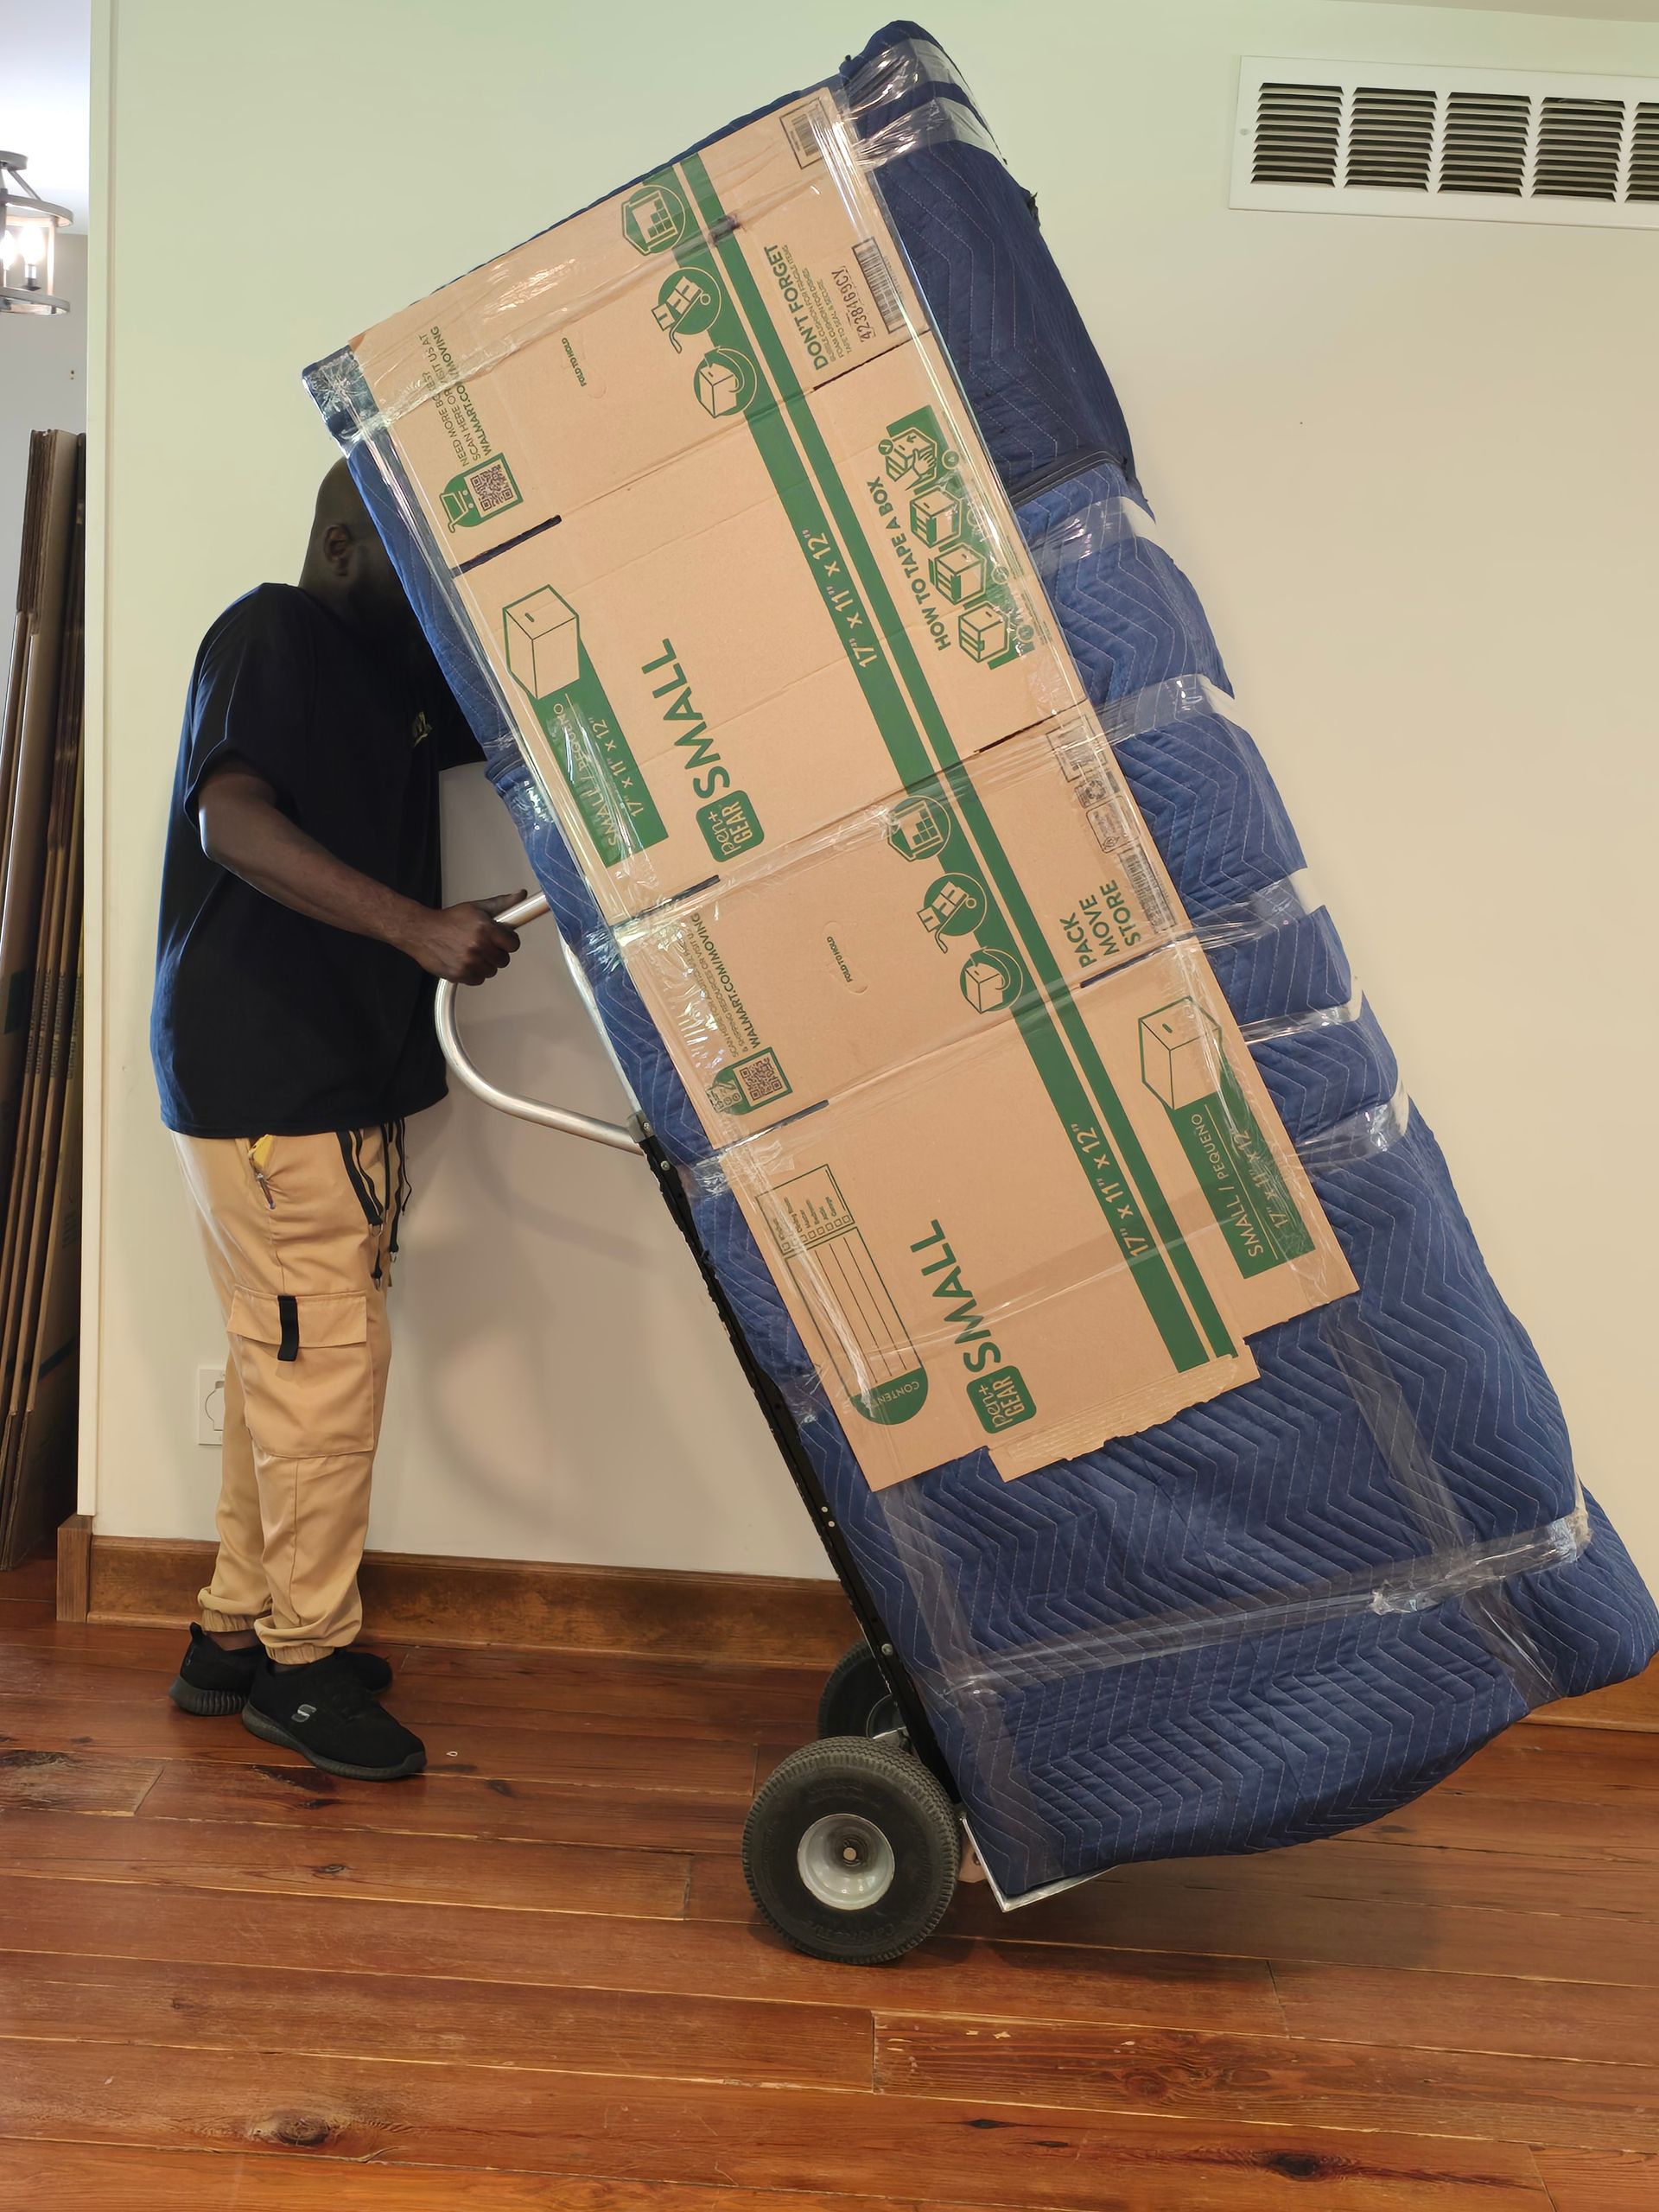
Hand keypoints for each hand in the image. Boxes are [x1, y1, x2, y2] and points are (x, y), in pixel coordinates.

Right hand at [405, 892, 524, 983]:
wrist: (421, 931)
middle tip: (484, 944)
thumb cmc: (449, 920)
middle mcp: (478, 947)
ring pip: (491, 971)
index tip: (503, 940)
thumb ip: (502, 904)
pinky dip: (473, 973)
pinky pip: (478, 980)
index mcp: (485, 929)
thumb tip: (521, 895)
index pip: (514, 944)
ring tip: (472, 952)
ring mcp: (469, 963)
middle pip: (504, 960)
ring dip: (485, 964)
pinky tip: (464, 961)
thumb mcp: (477, 908)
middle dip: (496, 953)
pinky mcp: (460, 975)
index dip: (508, 942)